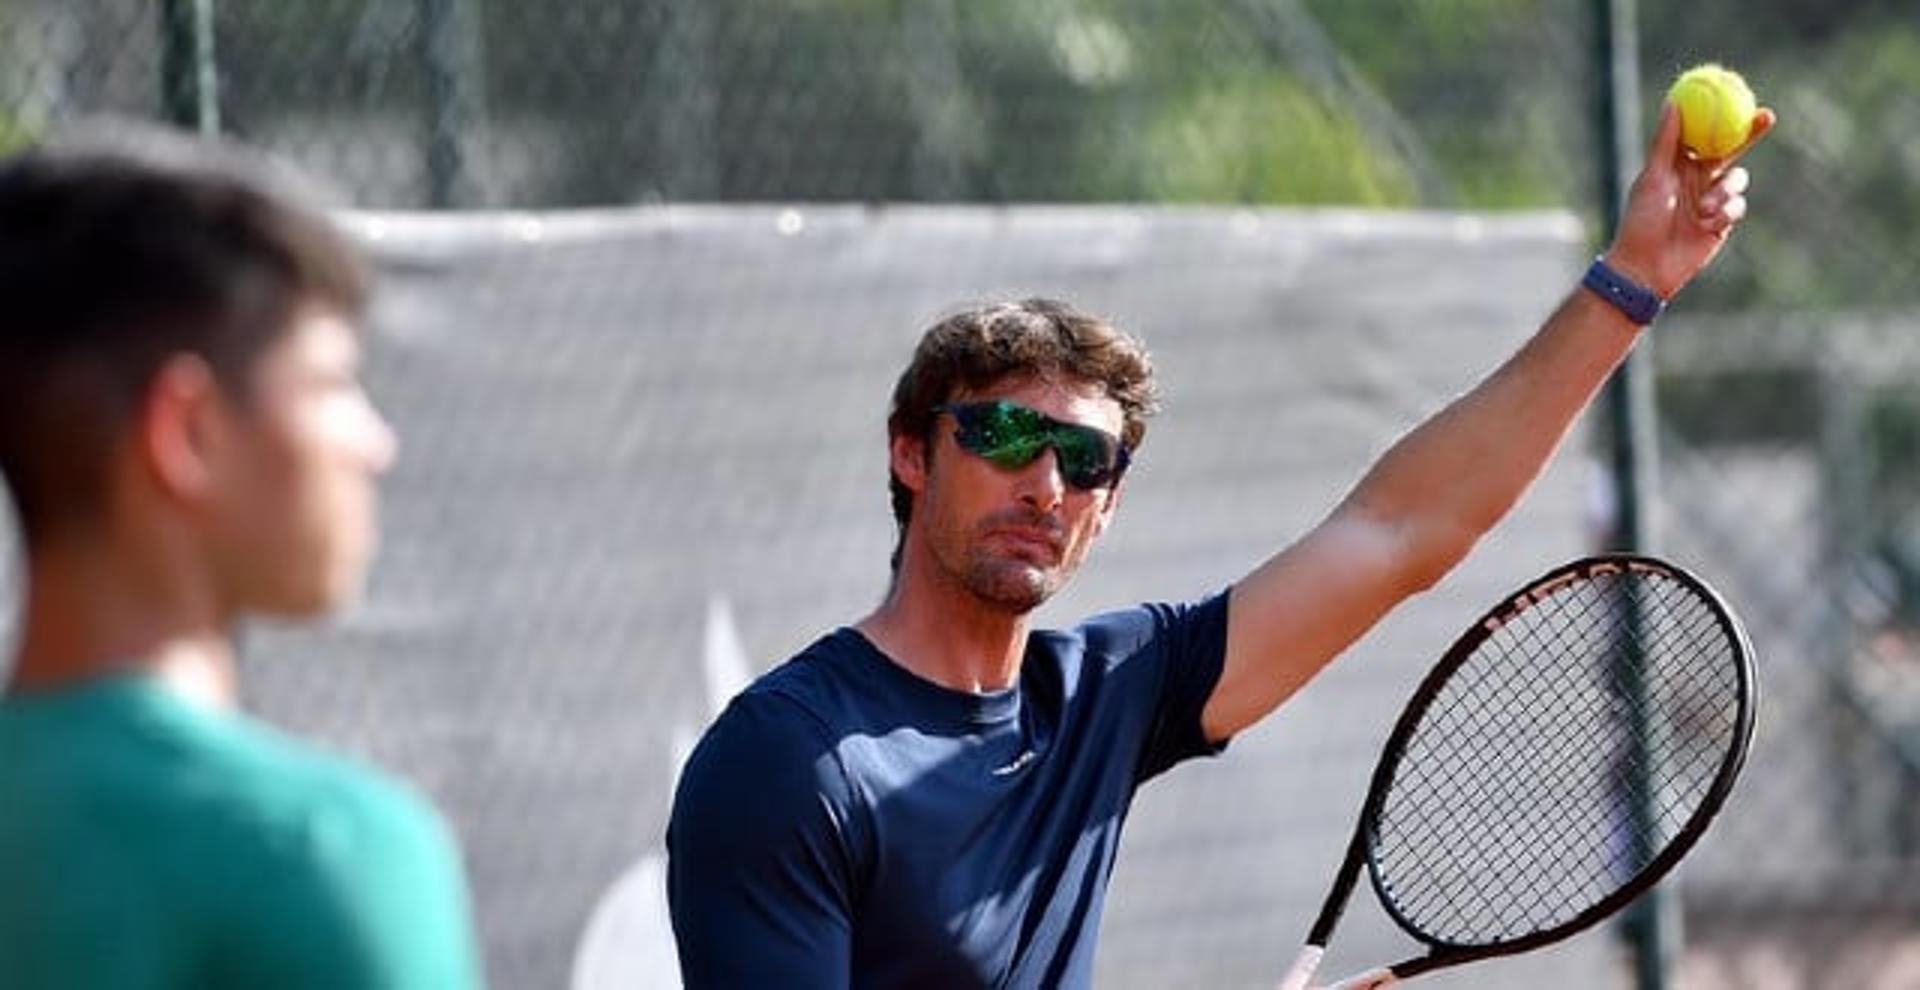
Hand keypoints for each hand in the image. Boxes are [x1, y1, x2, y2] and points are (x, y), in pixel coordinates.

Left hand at [1605, 101, 1776, 298]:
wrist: (1646, 266)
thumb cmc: (1641, 221)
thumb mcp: (1653, 177)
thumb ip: (1666, 142)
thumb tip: (1673, 103)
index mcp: (1678, 165)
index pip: (1704, 133)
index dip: (1721, 115)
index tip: (1736, 92)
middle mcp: (1697, 179)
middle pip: (1731, 149)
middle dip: (1750, 132)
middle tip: (1766, 115)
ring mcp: (1712, 200)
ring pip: (1738, 179)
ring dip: (1725, 191)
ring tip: (1704, 209)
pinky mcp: (1722, 222)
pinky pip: (1738, 207)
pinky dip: (1726, 213)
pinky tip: (1707, 226)